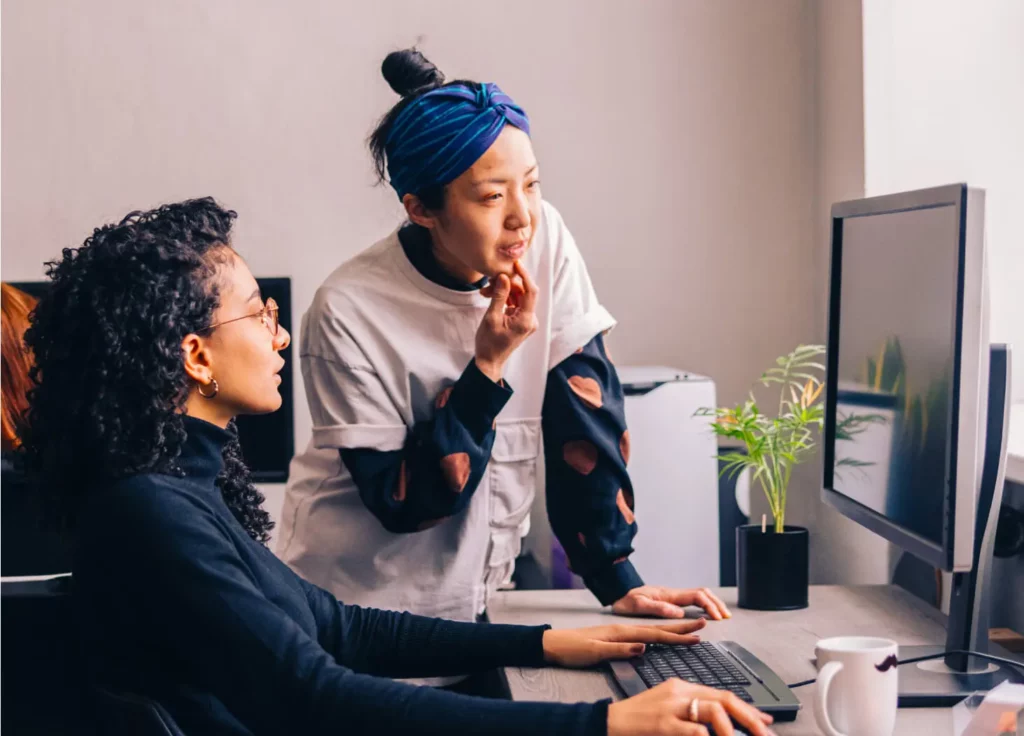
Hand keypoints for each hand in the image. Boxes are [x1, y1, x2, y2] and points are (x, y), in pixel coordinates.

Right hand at [474, 260, 537, 381]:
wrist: (489, 360)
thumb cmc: (488, 343)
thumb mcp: (491, 317)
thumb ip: (499, 296)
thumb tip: (504, 277)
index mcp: (526, 320)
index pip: (530, 291)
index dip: (524, 275)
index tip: (515, 264)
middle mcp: (531, 320)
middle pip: (524, 293)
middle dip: (507, 284)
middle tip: (489, 281)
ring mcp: (527, 321)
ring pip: (518, 297)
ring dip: (504, 291)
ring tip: (485, 291)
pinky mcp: (522, 321)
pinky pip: (516, 303)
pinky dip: (505, 298)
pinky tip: (491, 296)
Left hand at [542, 619, 705, 667]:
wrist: (552, 643)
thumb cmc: (571, 648)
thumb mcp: (593, 651)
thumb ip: (619, 649)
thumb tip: (644, 647)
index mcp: (621, 633)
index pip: (655, 634)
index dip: (677, 636)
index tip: (696, 636)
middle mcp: (623, 630)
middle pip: (658, 629)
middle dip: (682, 628)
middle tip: (703, 626)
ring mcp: (619, 633)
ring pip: (652, 631)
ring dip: (673, 630)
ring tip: (690, 629)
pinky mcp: (615, 637)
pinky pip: (643, 635)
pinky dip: (657, 635)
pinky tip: (661, 637)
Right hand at [607, 680, 775, 735]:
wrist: (608, 722)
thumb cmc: (638, 721)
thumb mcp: (667, 710)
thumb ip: (693, 713)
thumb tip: (721, 725)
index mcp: (682, 686)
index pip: (722, 694)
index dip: (748, 710)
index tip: (765, 723)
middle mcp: (679, 692)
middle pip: (724, 699)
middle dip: (750, 718)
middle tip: (765, 734)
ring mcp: (671, 707)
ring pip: (713, 711)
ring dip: (732, 730)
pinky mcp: (662, 723)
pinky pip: (696, 731)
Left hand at [613, 586, 731, 620]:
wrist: (616, 592)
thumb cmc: (624, 600)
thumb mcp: (638, 605)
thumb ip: (658, 608)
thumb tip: (680, 613)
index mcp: (669, 594)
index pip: (697, 597)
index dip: (709, 606)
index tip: (717, 619)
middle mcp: (673, 593)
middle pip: (702, 593)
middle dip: (716, 603)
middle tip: (726, 617)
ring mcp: (672, 596)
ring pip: (699, 594)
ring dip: (712, 602)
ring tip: (722, 614)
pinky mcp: (669, 600)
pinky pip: (692, 599)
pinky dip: (704, 604)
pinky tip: (707, 612)